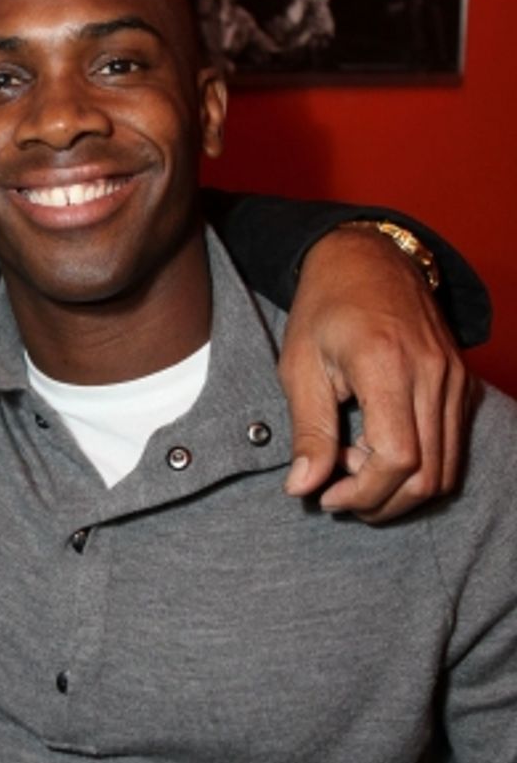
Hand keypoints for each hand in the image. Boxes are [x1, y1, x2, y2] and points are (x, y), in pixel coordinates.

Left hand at [278, 225, 470, 520]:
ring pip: (446, 469)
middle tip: (337, 494)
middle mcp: (433, 374)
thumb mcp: (299, 367)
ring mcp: (455, 379)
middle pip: (427, 475)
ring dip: (400, 489)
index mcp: (387, 364)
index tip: (327, 498)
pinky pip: (452, 447)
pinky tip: (377, 448)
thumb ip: (307, 431)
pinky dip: (419, 466)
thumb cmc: (325, 308)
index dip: (364, 493)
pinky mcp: (462, 385)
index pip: (398, 458)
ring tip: (354, 467)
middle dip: (381, 502)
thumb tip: (302, 488)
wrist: (367, 260)